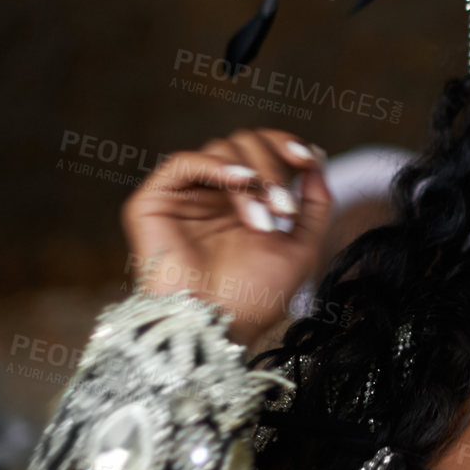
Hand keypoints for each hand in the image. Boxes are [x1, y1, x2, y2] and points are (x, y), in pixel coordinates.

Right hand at [121, 128, 332, 348]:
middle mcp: (210, 194)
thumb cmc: (256, 297)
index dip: (285, 143)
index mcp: (241, 201)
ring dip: (253, 177)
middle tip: (283, 212)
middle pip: (244, 143)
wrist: (218, 326)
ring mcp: (182, 196)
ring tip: (264, 219)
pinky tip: (242, 183)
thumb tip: (317, 160)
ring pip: (221, 148)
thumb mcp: (302, 248)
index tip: (309, 158)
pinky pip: (184, 161)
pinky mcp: (152, 203)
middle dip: (273, 169)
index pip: (261, 150)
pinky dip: (219, 165)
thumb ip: (315, 205)